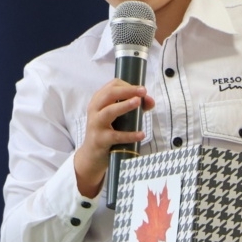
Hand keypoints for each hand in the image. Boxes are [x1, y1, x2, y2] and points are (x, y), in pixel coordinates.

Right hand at [74, 79, 154, 197]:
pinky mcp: (100, 140)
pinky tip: (141, 134)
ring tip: (138, 102)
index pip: (112, 86)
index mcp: (98, 101)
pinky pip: (116, 136)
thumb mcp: (117, 118)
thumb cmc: (106, 133)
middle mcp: (95, 110)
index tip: (141, 90)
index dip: (128, 85)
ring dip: (124, 106)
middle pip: (109, 94)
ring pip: (109, 111)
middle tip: (143, 91)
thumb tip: (150, 101)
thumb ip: (133, 108)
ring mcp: (96, 125)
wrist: (91, 156)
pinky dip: (130, 135)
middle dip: (127, 90)